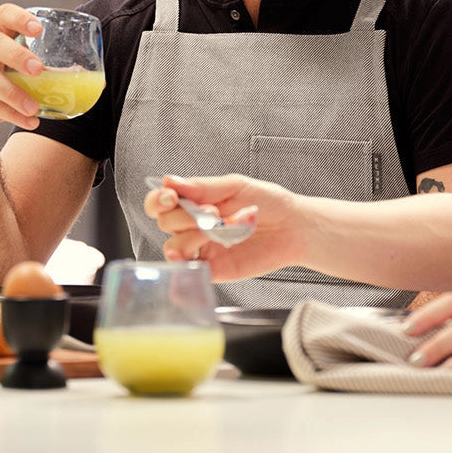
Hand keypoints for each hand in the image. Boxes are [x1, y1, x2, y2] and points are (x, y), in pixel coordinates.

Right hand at [0, 4, 45, 148]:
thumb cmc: (3, 92)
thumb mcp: (24, 79)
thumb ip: (53, 76)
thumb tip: (100, 84)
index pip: (4, 16)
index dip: (19, 18)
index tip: (38, 29)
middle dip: (18, 55)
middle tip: (38, 69)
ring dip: (14, 92)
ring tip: (35, 107)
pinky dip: (11, 113)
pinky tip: (30, 121)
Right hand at [143, 175, 306, 281]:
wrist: (293, 227)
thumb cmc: (268, 202)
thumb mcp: (235, 186)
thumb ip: (202, 187)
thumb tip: (169, 181)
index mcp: (195, 202)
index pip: (160, 203)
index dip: (158, 200)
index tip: (170, 196)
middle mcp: (193, 226)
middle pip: (166, 222)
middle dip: (186, 215)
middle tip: (214, 211)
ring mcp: (201, 248)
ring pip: (174, 246)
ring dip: (194, 236)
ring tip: (223, 228)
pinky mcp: (211, 269)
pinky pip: (187, 271)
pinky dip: (184, 265)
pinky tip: (193, 256)